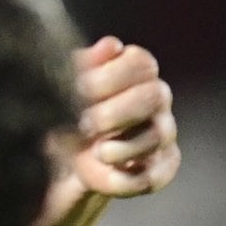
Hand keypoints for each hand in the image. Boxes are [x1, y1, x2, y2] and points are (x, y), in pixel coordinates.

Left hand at [64, 38, 179, 200]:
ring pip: (158, 135)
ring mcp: (163, 131)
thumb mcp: (63, 85)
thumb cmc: (65, 112)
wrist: (62, 158)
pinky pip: (158, 174)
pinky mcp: (163, 165)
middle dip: (116, 112)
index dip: (111, 77)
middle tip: (85, 125)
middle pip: (153, 96)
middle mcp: (156, 97)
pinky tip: (106, 178)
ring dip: (124, 146)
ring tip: (97, 152)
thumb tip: (111, 45)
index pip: (141, 63)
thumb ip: (84, 64)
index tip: (79, 90)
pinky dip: (130, 180)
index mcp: (135, 70)